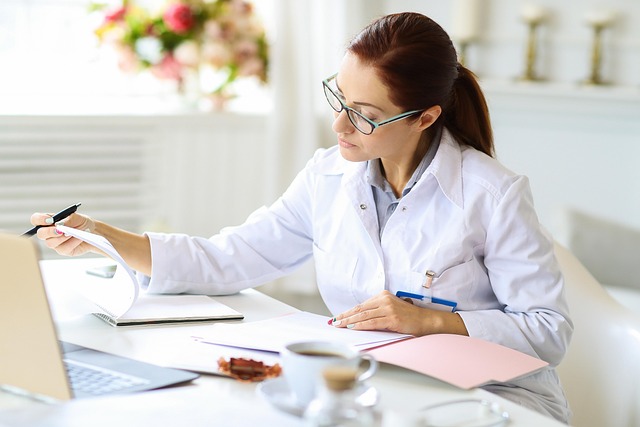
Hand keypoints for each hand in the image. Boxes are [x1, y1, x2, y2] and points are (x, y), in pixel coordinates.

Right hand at [30, 212, 96, 256]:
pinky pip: (63, 249)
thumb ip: (68, 219)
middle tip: (60, 230)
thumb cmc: (82, 223)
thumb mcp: (77, 217)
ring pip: (50, 243)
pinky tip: (78, 238)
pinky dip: (72, 242)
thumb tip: (59, 224)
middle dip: (49, 232)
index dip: (39, 219)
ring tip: (73, 233)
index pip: (36, 219)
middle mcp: (49, 233)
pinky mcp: (63, 250)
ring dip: (62, 238)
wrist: (93, 233)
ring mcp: (55, 242)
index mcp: (49, 221)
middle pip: (40, 234)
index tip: (49, 220)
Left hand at [330, 290, 467, 336]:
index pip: (361, 305)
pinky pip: (372, 322)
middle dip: (344, 316)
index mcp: (383, 296)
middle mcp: (385, 300)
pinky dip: (360, 325)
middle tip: (333, 322)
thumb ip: (376, 311)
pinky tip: (352, 327)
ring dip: (349, 321)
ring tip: (339, 325)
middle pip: (360, 309)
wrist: (426, 321)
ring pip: (363, 315)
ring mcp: (388, 308)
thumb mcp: (391, 310)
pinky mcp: (392, 318)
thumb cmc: (408, 318)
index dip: (348, 312)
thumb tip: (358, 320)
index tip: (337, 317)